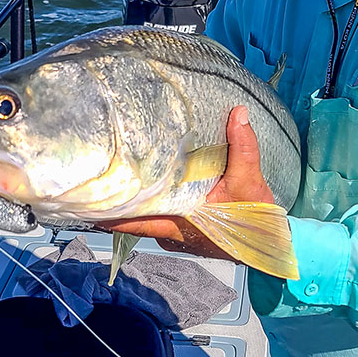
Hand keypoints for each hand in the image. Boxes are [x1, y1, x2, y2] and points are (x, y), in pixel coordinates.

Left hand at [95, 106, 273, 258]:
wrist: (271, 242)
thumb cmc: (255, 220)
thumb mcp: (250, 182)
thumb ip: (243, 148)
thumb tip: (238, 113)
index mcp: (180, 223)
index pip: (134, 222)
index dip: (108, 213)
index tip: (86, 199)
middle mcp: (172, 233)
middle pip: (132, 220)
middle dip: (114, 204)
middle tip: (94, 181)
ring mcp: (176, 235)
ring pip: (144, 220)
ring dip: (131, 205)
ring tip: (114, 180)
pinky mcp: (184, 232)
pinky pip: (158, 219)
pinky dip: (148, 207)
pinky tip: (146, 188)